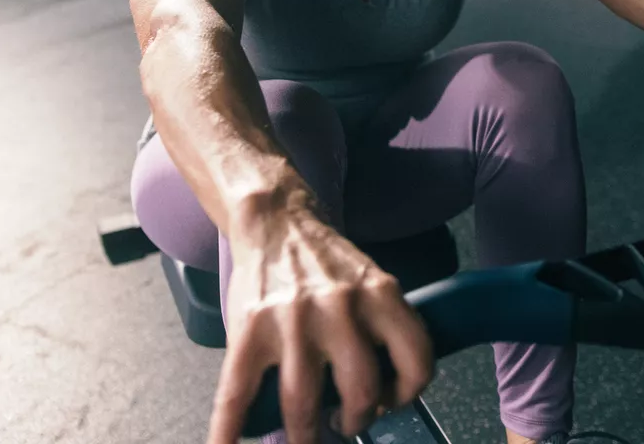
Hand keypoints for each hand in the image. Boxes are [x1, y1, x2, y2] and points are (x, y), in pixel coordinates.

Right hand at [207, 187, 434, 443]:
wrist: (277, 222)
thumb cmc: (326, 262)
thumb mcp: (371, 282)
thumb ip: (384, 326)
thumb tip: (390, 388)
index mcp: (378, 295)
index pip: (414, 358)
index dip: (409, 392)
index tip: (394, 403)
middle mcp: (339, 307)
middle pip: (360, 389)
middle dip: (355, 420)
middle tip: (346, 424)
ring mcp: (292, 320)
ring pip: (304, 403)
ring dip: (307, 435)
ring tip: (307, 436)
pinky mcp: (250, 329)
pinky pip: (238, 393)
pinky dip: (229, 430)